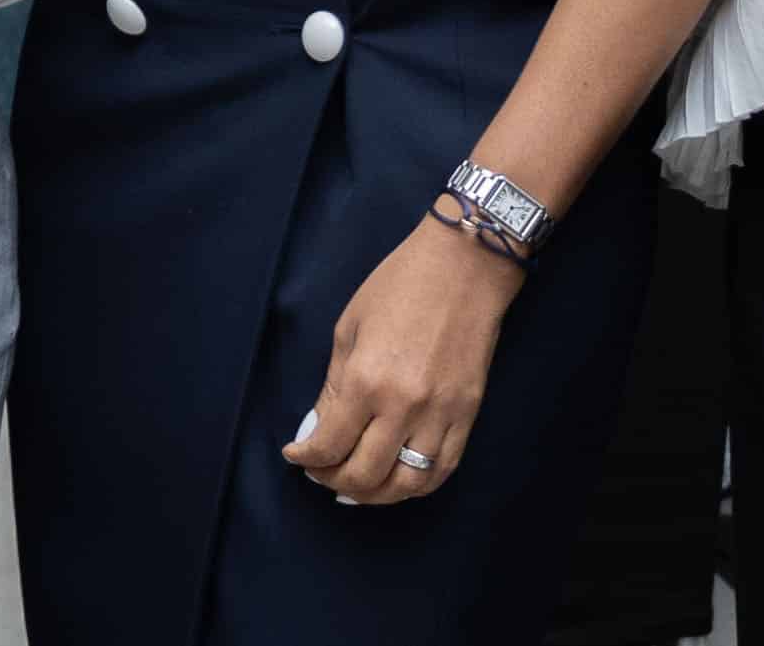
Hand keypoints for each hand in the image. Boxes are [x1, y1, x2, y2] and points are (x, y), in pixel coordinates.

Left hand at [283, 215, 514, 503]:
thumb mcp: (349, 327)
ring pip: (405, 484)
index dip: (306, 459)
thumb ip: (333, 386)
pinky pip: (441, 470)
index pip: (329, 444)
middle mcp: (403, 406)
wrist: (464, 267)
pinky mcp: (468, 415)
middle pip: (364, 475)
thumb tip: (319, 429)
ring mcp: (441, 415)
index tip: (295, 456)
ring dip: (375, 495)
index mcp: (366, 380)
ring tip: (356, 486)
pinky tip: (396, 479)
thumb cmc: (399, 285)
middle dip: (333, 481)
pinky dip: (415, 485)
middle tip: (320, 472)